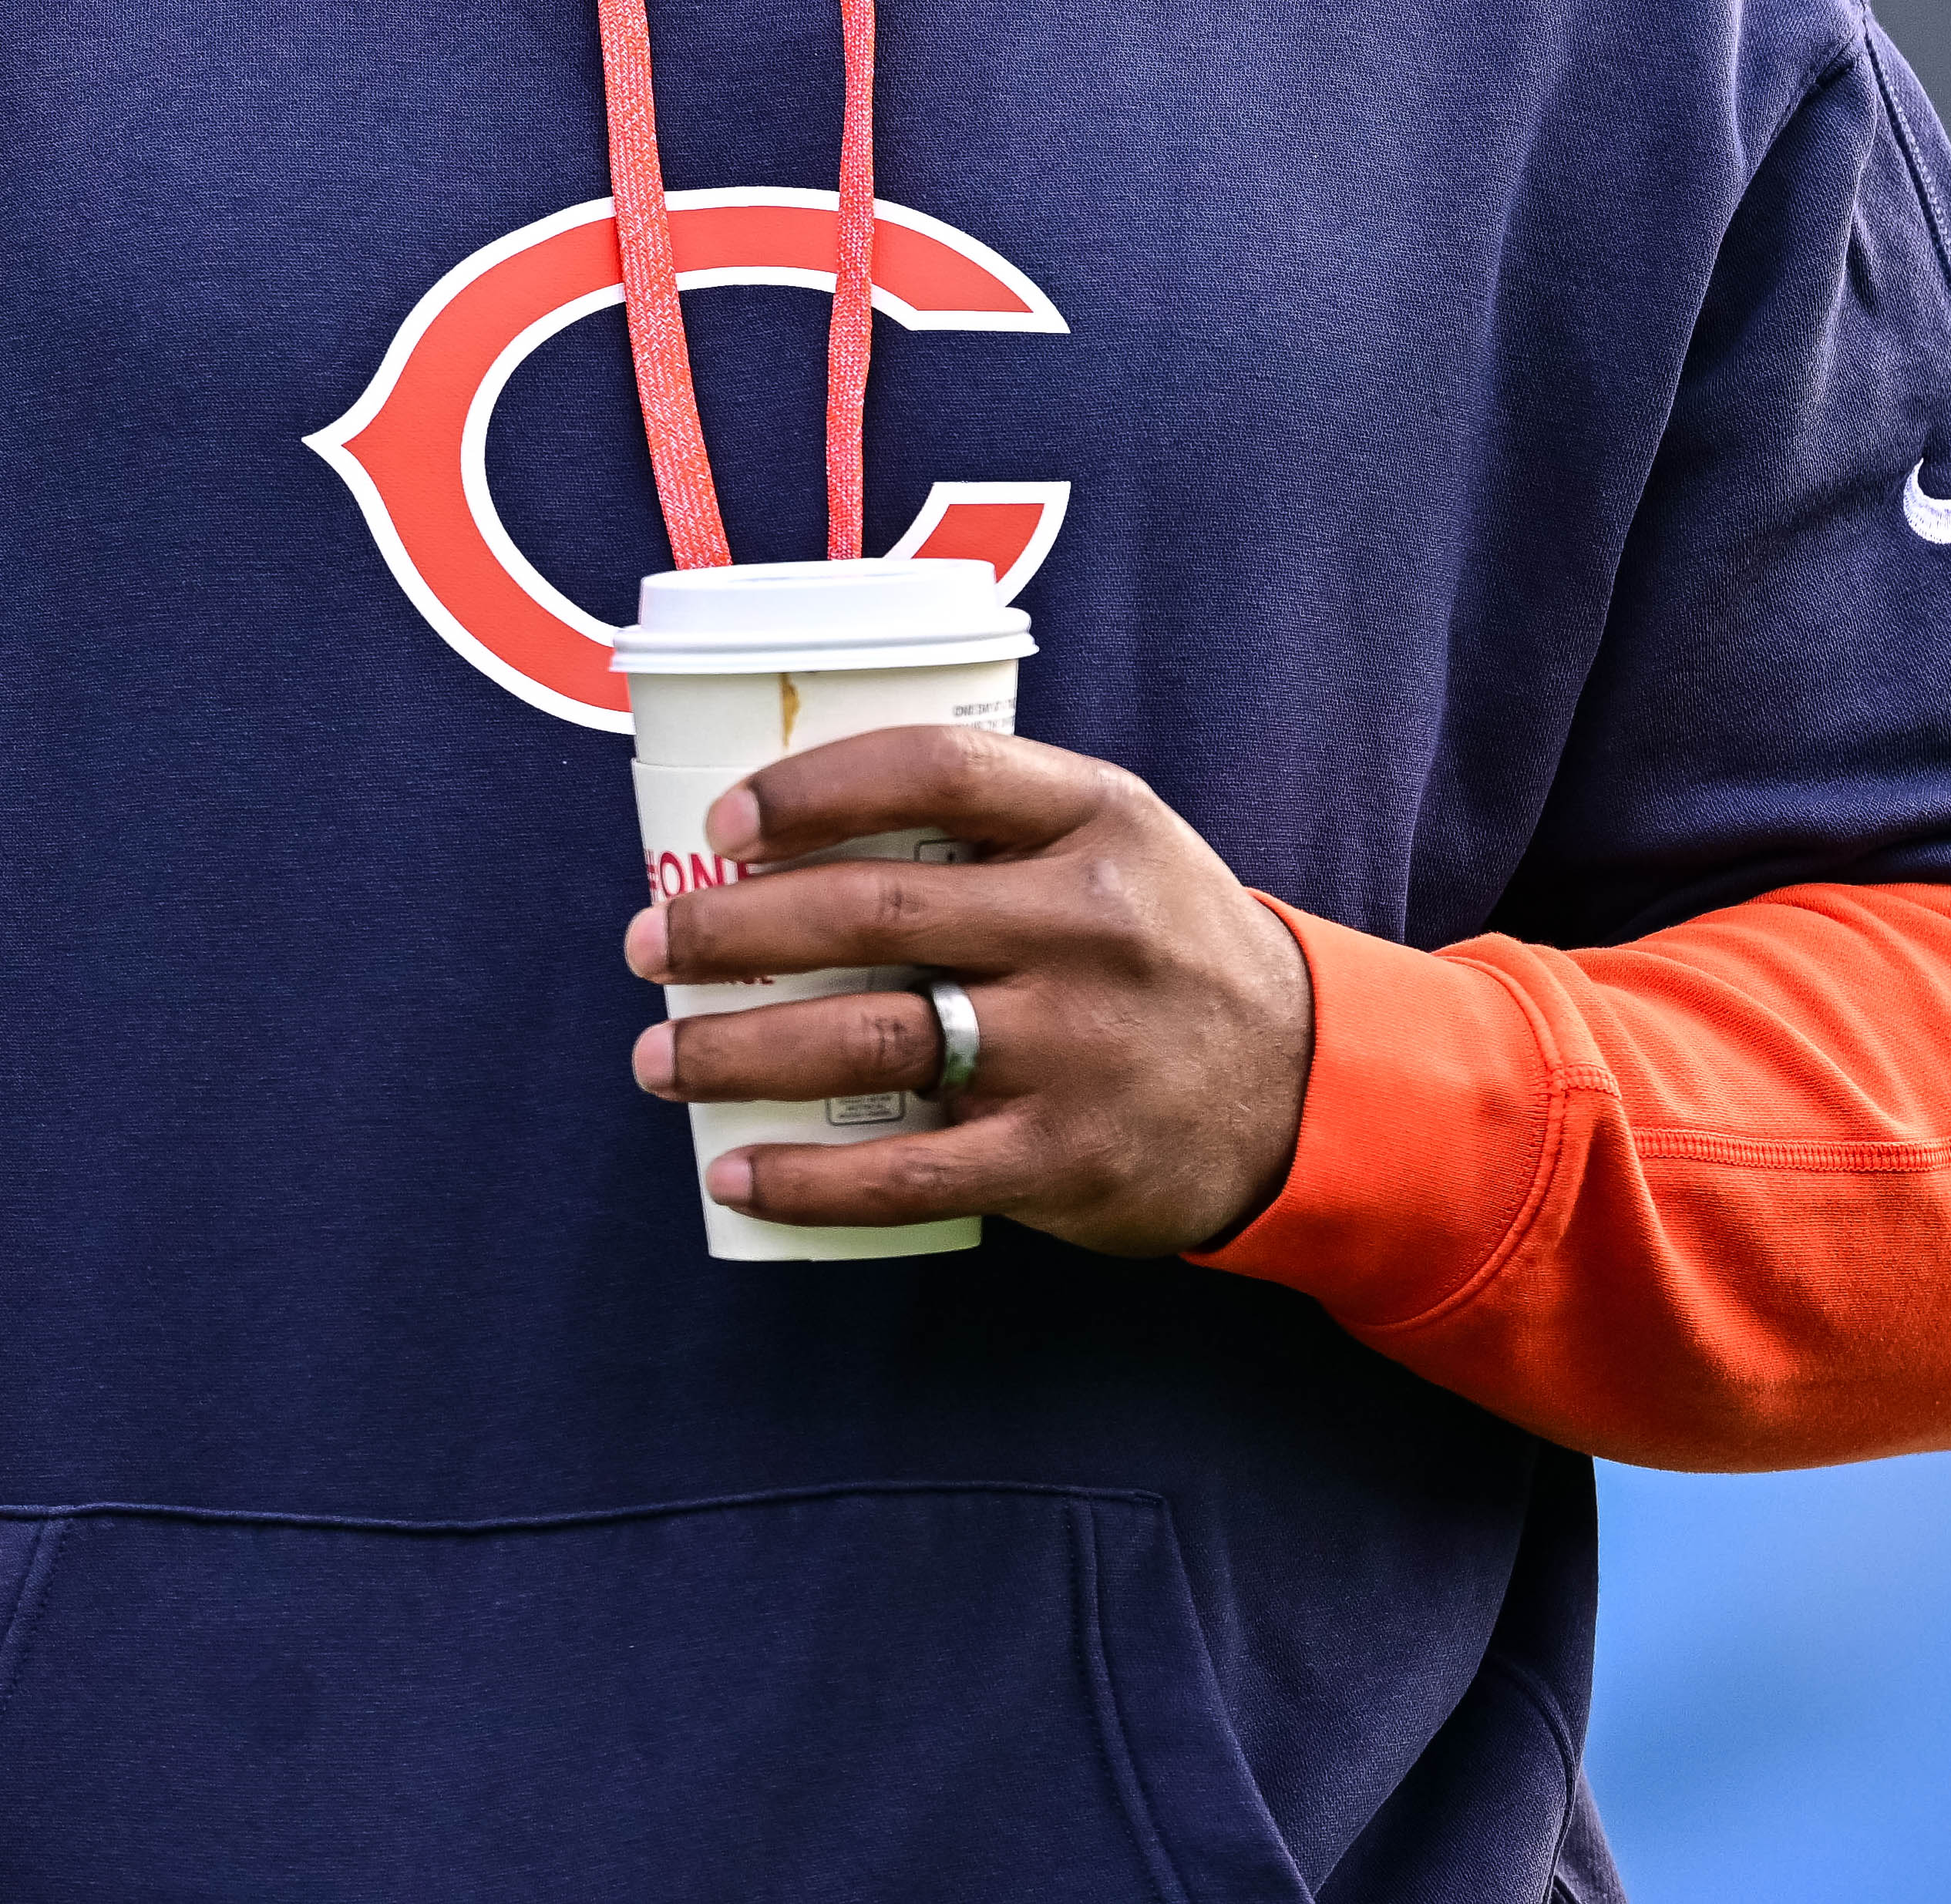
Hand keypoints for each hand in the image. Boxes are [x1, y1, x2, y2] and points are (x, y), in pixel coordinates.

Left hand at [621, 726, 1315, 1256]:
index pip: (934, 771)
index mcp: (1096, 821)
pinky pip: (908, 1173)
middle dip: (733, 929)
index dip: (813, 789)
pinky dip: (806, 1179)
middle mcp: (1088, 925)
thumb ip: (998, 818)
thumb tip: (800, 821)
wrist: (1302, 1085)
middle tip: (649, 945)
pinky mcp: (1064, 1157)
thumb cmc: (1166, 945)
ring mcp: (1077, 1046)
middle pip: (875, 908)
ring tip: (660, 1060)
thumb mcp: (1120, 839)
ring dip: (739, 1054)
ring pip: (873, 1040)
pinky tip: (732, 1172)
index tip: (726, 825)